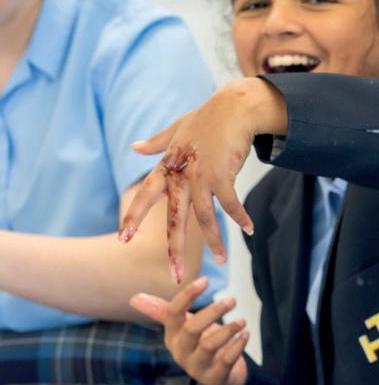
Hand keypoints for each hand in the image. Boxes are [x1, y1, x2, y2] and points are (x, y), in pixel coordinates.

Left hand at [118, 78, 287, 280]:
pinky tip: (250, 230)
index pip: (145, 195)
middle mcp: (181, 176)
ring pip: (206, 219)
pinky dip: (241, 218)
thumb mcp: (176, 130)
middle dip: (174, 250)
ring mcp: (201, 177)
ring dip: (215, 242)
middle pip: (175, 220)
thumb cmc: (206, 118)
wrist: (232, 108)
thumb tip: (135, 146)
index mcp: (167, 167)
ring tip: (221, 261)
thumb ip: (156, 142)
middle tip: (172, 276)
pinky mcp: (223, 176)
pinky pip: (231, 204)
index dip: (134, 217)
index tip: (123, 238)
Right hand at [130, 277, 248, 384]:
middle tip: (232, 300)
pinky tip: (246, 334)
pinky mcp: (215, 378)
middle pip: (192, 329)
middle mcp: (181, 352)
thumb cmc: (202, 346)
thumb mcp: (185, 328)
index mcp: (172, 337)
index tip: (205, 280)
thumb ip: (166, 312)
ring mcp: (197, 367)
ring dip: (229, 329)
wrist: (221, 378)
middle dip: (213, 312)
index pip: (173, 314)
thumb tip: (134, 298)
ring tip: (242, 320)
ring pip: (209, 345)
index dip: (187, 296)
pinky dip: (238, 345)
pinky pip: (226, 360)